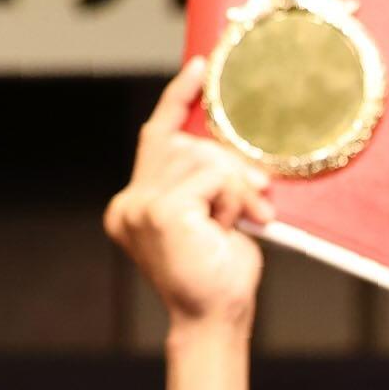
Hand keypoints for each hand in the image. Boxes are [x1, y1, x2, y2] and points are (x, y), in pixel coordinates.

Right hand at [104, 60, 273, 334]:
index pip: (156, 136)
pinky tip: (230, 227)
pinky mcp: (161, 212)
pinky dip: (232, 197)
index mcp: (135, 205)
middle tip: (260, 199)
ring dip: (234, 188)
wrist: (217, 323)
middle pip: (186, 144)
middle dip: (229, 166)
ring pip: (201, 156)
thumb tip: (228, 154)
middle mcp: (128, 203)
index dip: (178, 99)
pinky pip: (211, 175)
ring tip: (242, 223)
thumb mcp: (216, 221)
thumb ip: (210, 185)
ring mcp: (139, 206)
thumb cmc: (221, 279)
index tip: (201, 67)